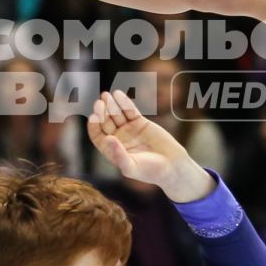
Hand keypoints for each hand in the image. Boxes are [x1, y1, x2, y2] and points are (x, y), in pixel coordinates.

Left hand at [86, 89, 212, 200]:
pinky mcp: (140, 122)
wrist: (171, 166)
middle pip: (106, 122)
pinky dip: (124, 102)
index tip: (93, 117)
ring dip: (111, 105)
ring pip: (116, 114)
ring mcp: (129, 129)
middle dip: (102, 112)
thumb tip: (107, 139)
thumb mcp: (131, 167)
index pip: (97, 136)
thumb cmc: (150, 171)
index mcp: (112, 150)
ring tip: (107, 96)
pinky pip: (130, 110)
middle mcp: (118, 138)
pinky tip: (118, 94)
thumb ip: (118, 154)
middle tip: (99, 103)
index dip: (93, 126)